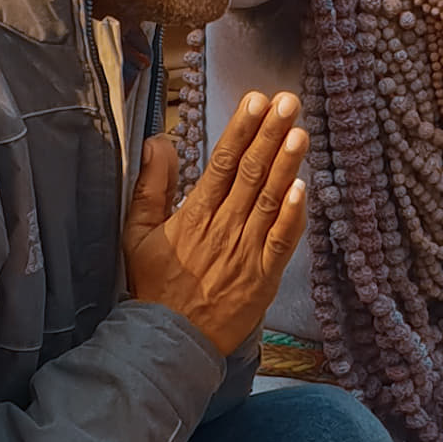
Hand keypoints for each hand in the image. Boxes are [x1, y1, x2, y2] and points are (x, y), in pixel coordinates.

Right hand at [123, 91, 308, 355]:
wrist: (170, 340)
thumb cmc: (154, 285)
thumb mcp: (137, 233)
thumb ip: (151, 186)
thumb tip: (158, 142)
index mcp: (194, 214)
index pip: (222, 162)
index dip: (242, 130)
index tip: (257, 101)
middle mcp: (223, 227)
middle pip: (251, 173)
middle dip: (270, 134)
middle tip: (288, 102)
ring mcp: (246, 252)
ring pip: (269, 200)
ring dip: (287, 165)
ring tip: (300, 132)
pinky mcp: (263, 276)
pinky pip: (281, 241)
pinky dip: (293, 215)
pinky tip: (304, 189)